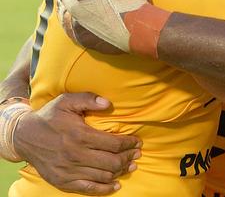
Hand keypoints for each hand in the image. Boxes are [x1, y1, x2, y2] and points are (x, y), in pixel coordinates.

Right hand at [13, 92, 140, 194]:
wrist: (24, 136)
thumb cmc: (49, 117)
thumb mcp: (66, 101)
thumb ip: (88, 99)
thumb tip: (109, 103)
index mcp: (80, 135)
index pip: (113, 144)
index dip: (129, 144)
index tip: (137, 142)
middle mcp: (76, 155)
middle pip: (112, 162)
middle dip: (128, 157)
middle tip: (137, 154)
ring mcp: (69, 171)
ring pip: (103, 175)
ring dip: (120, 171)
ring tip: (130, 165)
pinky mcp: (62, 181)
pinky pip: (88, 189)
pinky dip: (104, 188)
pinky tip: (115, 184)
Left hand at [57, 0, 151, 52]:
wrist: (140, 30)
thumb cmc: (134, 1)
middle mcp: (76, 7)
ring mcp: (78, 24)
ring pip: (63, 12)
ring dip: (62, 5)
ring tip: (61, 2)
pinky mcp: (82, 38)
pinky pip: (68, 29)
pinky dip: (66, 22)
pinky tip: (67, 20)